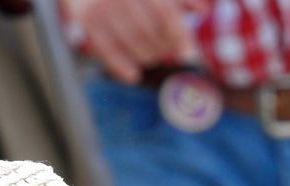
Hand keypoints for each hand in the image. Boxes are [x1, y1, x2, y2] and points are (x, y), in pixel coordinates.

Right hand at [65, 0, 208, 83]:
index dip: (179, 35)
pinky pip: (106, 50)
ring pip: (131, 43)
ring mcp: (101, 5)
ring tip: (154, 56)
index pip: (165, 12)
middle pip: (149, 31)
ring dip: (147, 56)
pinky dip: (121, 66)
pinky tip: (134, 75)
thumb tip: (203, 11)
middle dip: (164, 47)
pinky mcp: (85, 18)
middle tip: (170, 53)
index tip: (189, 54)